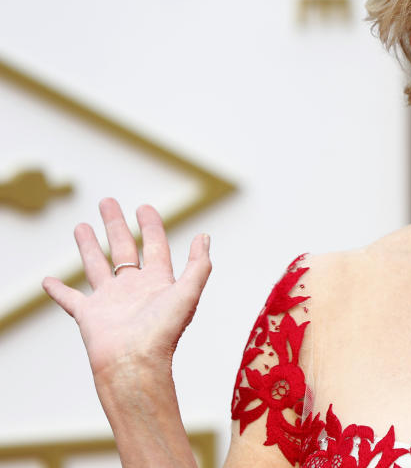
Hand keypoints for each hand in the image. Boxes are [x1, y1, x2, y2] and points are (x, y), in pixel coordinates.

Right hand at [42, 198, 211, 378]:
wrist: (134, 365)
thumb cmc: (163, 332)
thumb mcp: (188, 292)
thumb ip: (199, 265)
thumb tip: (205, 237)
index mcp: (157, 281)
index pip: (154, 245)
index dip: (151, 226)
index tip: (143, 207)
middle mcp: (133, 288)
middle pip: (122, 248)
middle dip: (115, 225)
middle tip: (107, 202)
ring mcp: (110, 301)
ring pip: (96, 265)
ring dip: (88, 246)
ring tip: (82, 225)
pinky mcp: (89, 315)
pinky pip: (70, 299)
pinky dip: (58, 290)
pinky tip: (48, 280)